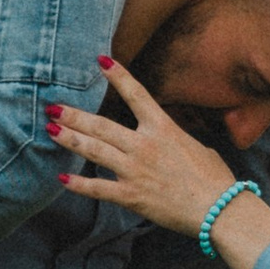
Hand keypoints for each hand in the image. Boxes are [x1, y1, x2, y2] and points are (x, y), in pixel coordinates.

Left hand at [51, 59, 235, 237]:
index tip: (101, 60)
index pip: (137, 94)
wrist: (219, 208)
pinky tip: (61, 178)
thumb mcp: (197, 147)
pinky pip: (98, 188)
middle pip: (102, 124)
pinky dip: (78, 184)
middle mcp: (145, 145)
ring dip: (70, 139)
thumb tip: (171, 141)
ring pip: (95, 150)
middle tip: (53, 106)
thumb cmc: (215, 178)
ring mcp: (135, 170)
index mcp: (164, 128)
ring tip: (50, 129)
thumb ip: (176, 140)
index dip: (118, 75)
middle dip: (74, 114)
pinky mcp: (131, 196)